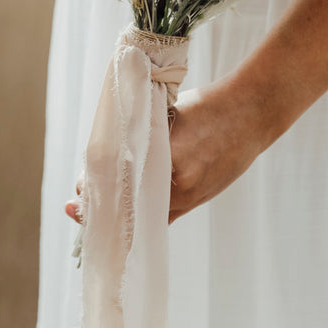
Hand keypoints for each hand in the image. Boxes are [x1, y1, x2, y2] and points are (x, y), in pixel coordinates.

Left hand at [63, 70, 277, 224]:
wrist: (252, 111)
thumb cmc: (208, 106)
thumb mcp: (167, 112)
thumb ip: (142, 133)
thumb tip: (108, 151)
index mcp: (168, 156)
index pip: (122, 180)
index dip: (96, 189)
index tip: (76, 193)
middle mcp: (179, 182)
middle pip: (130, 204)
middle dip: (103, 206)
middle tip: (75, 207)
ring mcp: (191, 195)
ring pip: (146, 216)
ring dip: (123, 215)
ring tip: (96, 214)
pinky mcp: (199, 200)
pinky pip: (166, 217)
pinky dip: (146, 219)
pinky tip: (128, 221)